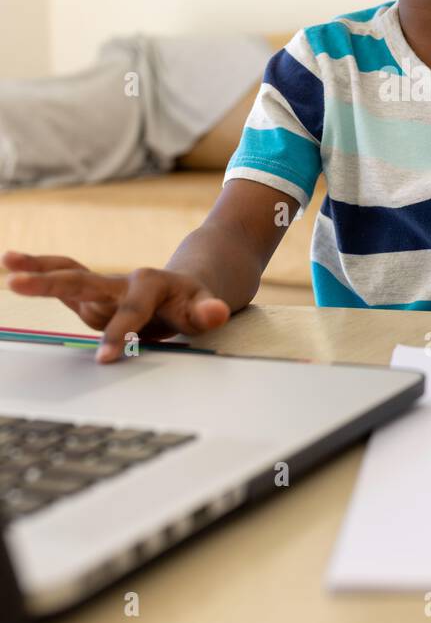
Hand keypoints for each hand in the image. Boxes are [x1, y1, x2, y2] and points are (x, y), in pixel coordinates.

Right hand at [1, 250, 230, 362]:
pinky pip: (66, 285)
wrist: (186, 287)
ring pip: (69, 275)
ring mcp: (105, 289)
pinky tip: (15, 273)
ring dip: (38, 270)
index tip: (105, 359)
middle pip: (85, 280)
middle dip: (52, 283)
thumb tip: (217, 311)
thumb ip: (209, 311)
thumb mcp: (207, 307)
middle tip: (18, 284)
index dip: (119, 335)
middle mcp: (121, 283)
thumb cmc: (195, 302)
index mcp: (149, 285)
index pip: (130, 314)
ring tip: (8, 262)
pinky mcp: (94, 296)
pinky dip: (41, 277)